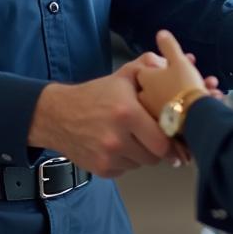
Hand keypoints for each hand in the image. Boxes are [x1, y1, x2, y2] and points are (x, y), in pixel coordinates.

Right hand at [28, 53, 177, 178]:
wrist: (58, 115)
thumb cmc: (95, 95)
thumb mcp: (122, 76)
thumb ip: (147, 66)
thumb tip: (168, 64)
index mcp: (127, 113)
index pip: (162, 140)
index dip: (171, 139)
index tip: (174, 136)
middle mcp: (117, 138)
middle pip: (155, 156)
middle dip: (158, 147)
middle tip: (156, 136)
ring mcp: (108, 157)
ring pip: (141, 164)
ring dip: (142, 153)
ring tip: (135, 137)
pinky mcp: (101, 169)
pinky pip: (126, 169)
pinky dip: (127, 160)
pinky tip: (120, 145)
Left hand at [136, 30, 206, 124]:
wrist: (193, 116)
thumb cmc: (183, 83)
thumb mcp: (179, 60)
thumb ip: (169, 46)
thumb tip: (160, 33)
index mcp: (146, 79)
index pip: (149, 67)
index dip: (166, 63)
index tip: (182, 61)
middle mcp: (147, 96)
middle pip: (165, 82)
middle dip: (186, 76)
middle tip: (199, 72)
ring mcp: (156, 111)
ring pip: (177, 95)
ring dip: (196, 88)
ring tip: (213, 86)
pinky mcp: (168, 124)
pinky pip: (182, 108)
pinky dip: (196, 102)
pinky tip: (213, 97)